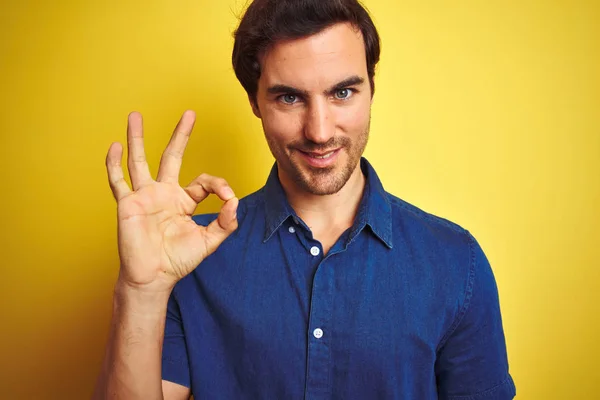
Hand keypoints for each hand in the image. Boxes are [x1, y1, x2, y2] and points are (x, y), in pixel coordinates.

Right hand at [105, 110, 237, 291]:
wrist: (153, 278)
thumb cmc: (177, 260)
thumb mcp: (208, 242)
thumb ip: (225, 223)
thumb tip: (235, 202)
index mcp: (183, 200)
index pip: (203, 181)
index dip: (219, 185)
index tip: (228, 196)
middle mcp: (163, 193)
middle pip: (172, 156)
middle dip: (181, 135)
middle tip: (189, 113)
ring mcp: (144, 196)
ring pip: (140, 161)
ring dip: (137, 138)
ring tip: (135, 115)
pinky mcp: (128, 204)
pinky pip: (118, 181)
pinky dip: (114, 164)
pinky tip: (115, 146)